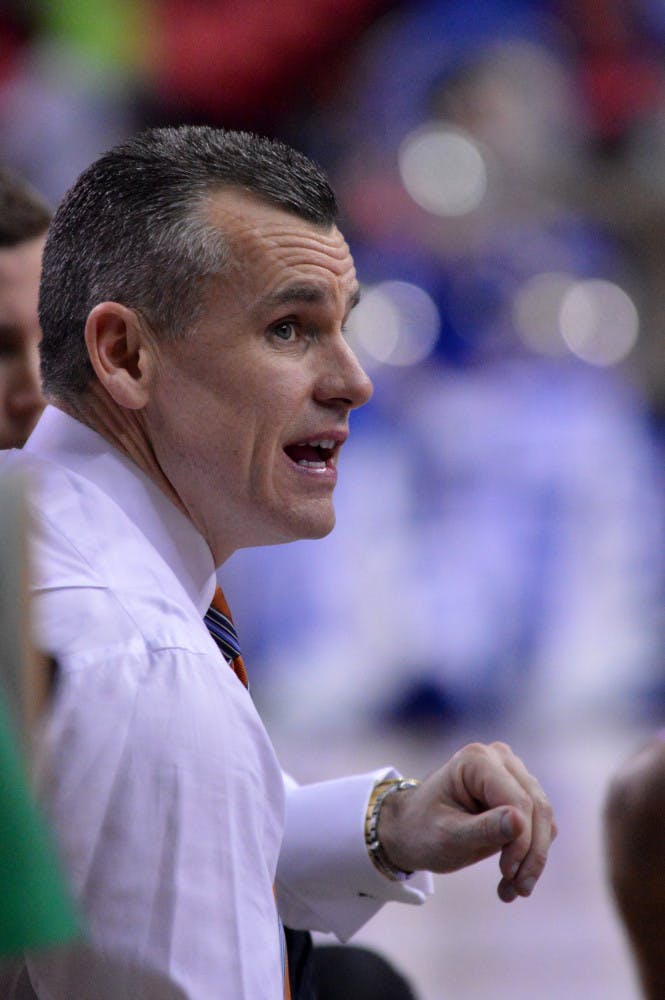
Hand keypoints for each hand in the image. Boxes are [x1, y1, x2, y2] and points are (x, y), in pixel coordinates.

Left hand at [377, 741, 555, 901]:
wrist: (411, 830)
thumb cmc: (422, 830)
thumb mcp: (448, 836)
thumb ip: (484, 829)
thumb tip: (521, 822)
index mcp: (476, 760)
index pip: (518, 801)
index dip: (521, 841)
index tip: (508, 874)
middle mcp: (499, 758)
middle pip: (537, 807)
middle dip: (532, 854)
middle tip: (519, 891)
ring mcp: (510, 772)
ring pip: (544, 818)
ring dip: (533, 858)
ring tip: (512, 890)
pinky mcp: (518, 792)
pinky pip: (539, 824)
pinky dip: (531, 854)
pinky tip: (511, 880)